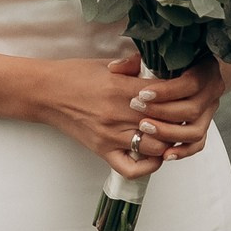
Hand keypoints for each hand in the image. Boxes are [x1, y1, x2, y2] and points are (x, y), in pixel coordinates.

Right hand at [31, 53, 230, 179]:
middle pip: (165, 122)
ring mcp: (111, 135)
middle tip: (185, 113)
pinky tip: (154, 154)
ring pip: (155, 146)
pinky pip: (132, 167)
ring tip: (172, 132)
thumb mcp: (106, 63)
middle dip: (179, 118)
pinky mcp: (102, 150)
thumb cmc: (73, 74)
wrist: (44, 92)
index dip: (181, 93)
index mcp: (121, 88)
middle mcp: (118, 114)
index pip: (166, 94)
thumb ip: (134, 67)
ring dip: (168, 141)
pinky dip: (149, 165)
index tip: (186, 90)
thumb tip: (158, 67)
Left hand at [136, 47, 230, 163]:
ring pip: (195, 131)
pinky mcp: (203, 127)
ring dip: (169, 132)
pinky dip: (182, 151)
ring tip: (145, 128)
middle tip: (138, 109)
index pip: (190, 83)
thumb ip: (137, 61)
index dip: (167, 91)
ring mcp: (209, 113)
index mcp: (205, 70)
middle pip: (192, 109)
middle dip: (162, 112)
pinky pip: (197, 145)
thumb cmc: (170, 62)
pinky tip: (164, 153)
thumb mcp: (156, 56)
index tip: (143, 93)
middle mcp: (211, 93)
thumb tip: (114, 68)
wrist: (189, 71)